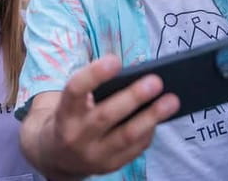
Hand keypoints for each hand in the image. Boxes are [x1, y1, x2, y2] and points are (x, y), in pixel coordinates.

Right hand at [28, 55, 179, 178]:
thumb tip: (137, 74)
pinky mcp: (108, 166)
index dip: (95, 74)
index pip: (75, 90)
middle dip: (133, 97)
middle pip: (105, 115)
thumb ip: (96, 88)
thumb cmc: (72, 115)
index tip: (116, 60)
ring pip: (125, 136)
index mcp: (64, 111)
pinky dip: (149, 131)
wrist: (54, 154)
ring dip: (151, 117)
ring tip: (172, 101)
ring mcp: (92, 154)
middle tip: (156, 81)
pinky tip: (160, 117)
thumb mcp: (73, 101)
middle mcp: (75, 135)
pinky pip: (134, 149)